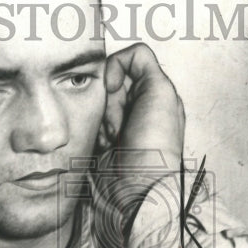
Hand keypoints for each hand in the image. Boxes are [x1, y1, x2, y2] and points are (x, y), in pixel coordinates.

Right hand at [96, 43, 184, 172]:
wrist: (138, 185)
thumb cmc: (155, 143)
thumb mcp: (160, 90)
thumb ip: (142, 62)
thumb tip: (115, 66)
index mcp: (154, 94)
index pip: (125, 64)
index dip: (116, 73)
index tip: (115, 87)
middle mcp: (136, 108)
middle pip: (107, 85)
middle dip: (109, 101)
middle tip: (119, 121)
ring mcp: (118, 126)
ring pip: (95, 104)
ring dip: (101, 120)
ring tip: (114, 138)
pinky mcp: (102, 143)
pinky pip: (86, 125)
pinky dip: (93, 134)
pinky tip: (105, 147)